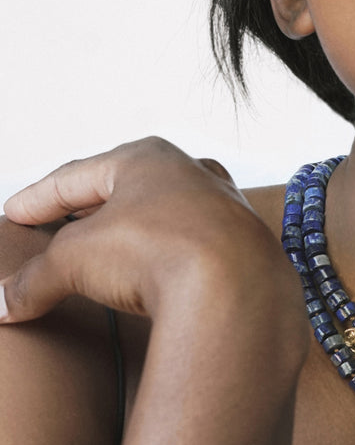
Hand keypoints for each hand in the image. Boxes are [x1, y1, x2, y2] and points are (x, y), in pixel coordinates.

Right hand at [0, 136, 293, 324]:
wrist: (238, 286)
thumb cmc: (158, 250)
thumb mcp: (77, 260)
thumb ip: (35, 278)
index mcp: (147, 158)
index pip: (77, 177)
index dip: (39, 197)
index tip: (14, 211)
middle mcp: (191, 173)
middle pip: (125, 189)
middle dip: (88, 208)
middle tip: (57, 223)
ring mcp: (222, 207)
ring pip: (164, 215)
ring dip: (133, 232)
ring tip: (105, 249)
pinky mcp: (241, 245)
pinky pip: (191, 246)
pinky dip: (165, 256)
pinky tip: (155, 272)